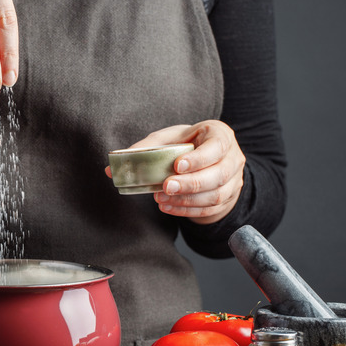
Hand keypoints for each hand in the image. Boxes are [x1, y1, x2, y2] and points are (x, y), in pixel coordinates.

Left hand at [107, 121, 245, 223]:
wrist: (206, 162)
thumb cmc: (186, 146)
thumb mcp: (167, 140)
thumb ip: (143, 150)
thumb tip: (111, 169)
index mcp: (220, 135)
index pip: (216, 146)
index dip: (199, 158)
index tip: (177, 165)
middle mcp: (233, 157)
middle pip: (218, 174)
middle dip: (191, 183)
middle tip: (166, 186)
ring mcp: (234, 180)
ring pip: (216, 195)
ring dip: (187, 200)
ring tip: (161, 199)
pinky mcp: (228, 199)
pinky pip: (210, 209)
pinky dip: (187, 210)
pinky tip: (168, 207)